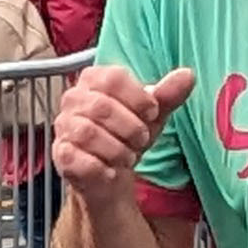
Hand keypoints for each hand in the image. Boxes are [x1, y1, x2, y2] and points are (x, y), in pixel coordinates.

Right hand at [53, 61, 194, 205]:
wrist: (112, 173)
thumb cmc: (128, 136)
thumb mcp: (152, 115)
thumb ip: (168, 95)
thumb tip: (187, 75)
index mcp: (93, 79)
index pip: (113, 77)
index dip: (138, 98)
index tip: (153, 113)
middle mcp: (73, 99)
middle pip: (101, 106)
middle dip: (130, 128)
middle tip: (142, 140)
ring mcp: (63, 126)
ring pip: (88, 133)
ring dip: (117, 149)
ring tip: (128, 157)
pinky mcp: (60, 154)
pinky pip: (77, 158)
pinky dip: (102, 167)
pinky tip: (112, 171)